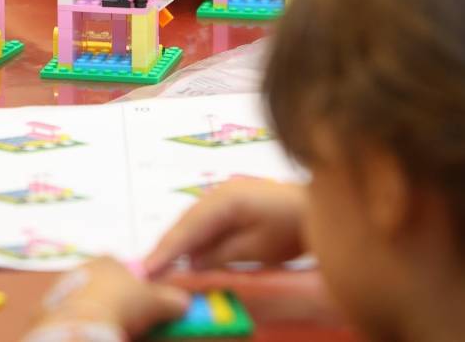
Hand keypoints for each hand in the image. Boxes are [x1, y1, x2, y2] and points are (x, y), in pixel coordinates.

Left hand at [34, 258, 189, 338]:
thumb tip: (184, 303)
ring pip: (82, 299)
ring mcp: (63, 287)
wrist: (83, 323)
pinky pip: (65, 315)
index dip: (134, 289)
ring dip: (92, 312)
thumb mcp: (156, 303)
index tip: (139, 307)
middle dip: (111, 301)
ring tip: (104, 328)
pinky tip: (86, 333)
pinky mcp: (47, 308)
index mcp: (108, 260)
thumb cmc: (123, 304)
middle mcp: (83, 268)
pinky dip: (76, 324)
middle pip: (101, 284)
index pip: (123, 270)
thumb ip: (171, 300)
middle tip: (124, 321)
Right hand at [145, 179, 307, 276]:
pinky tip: (189, 258)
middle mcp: (219, 193)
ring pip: (192, 223)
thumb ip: (221, 255)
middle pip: (184, 222)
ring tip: (161, 268)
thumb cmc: (293, 227)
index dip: (165, 250)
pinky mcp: (230, 204)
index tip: (146, 270)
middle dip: (166, 247)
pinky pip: (205, 224)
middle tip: (147, 272)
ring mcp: (224, 196)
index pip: (187, 228)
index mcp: (225, 199)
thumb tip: (190, 265)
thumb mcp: (258, 248)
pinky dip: (194, 241)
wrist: (318, 209)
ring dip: (179, 245)